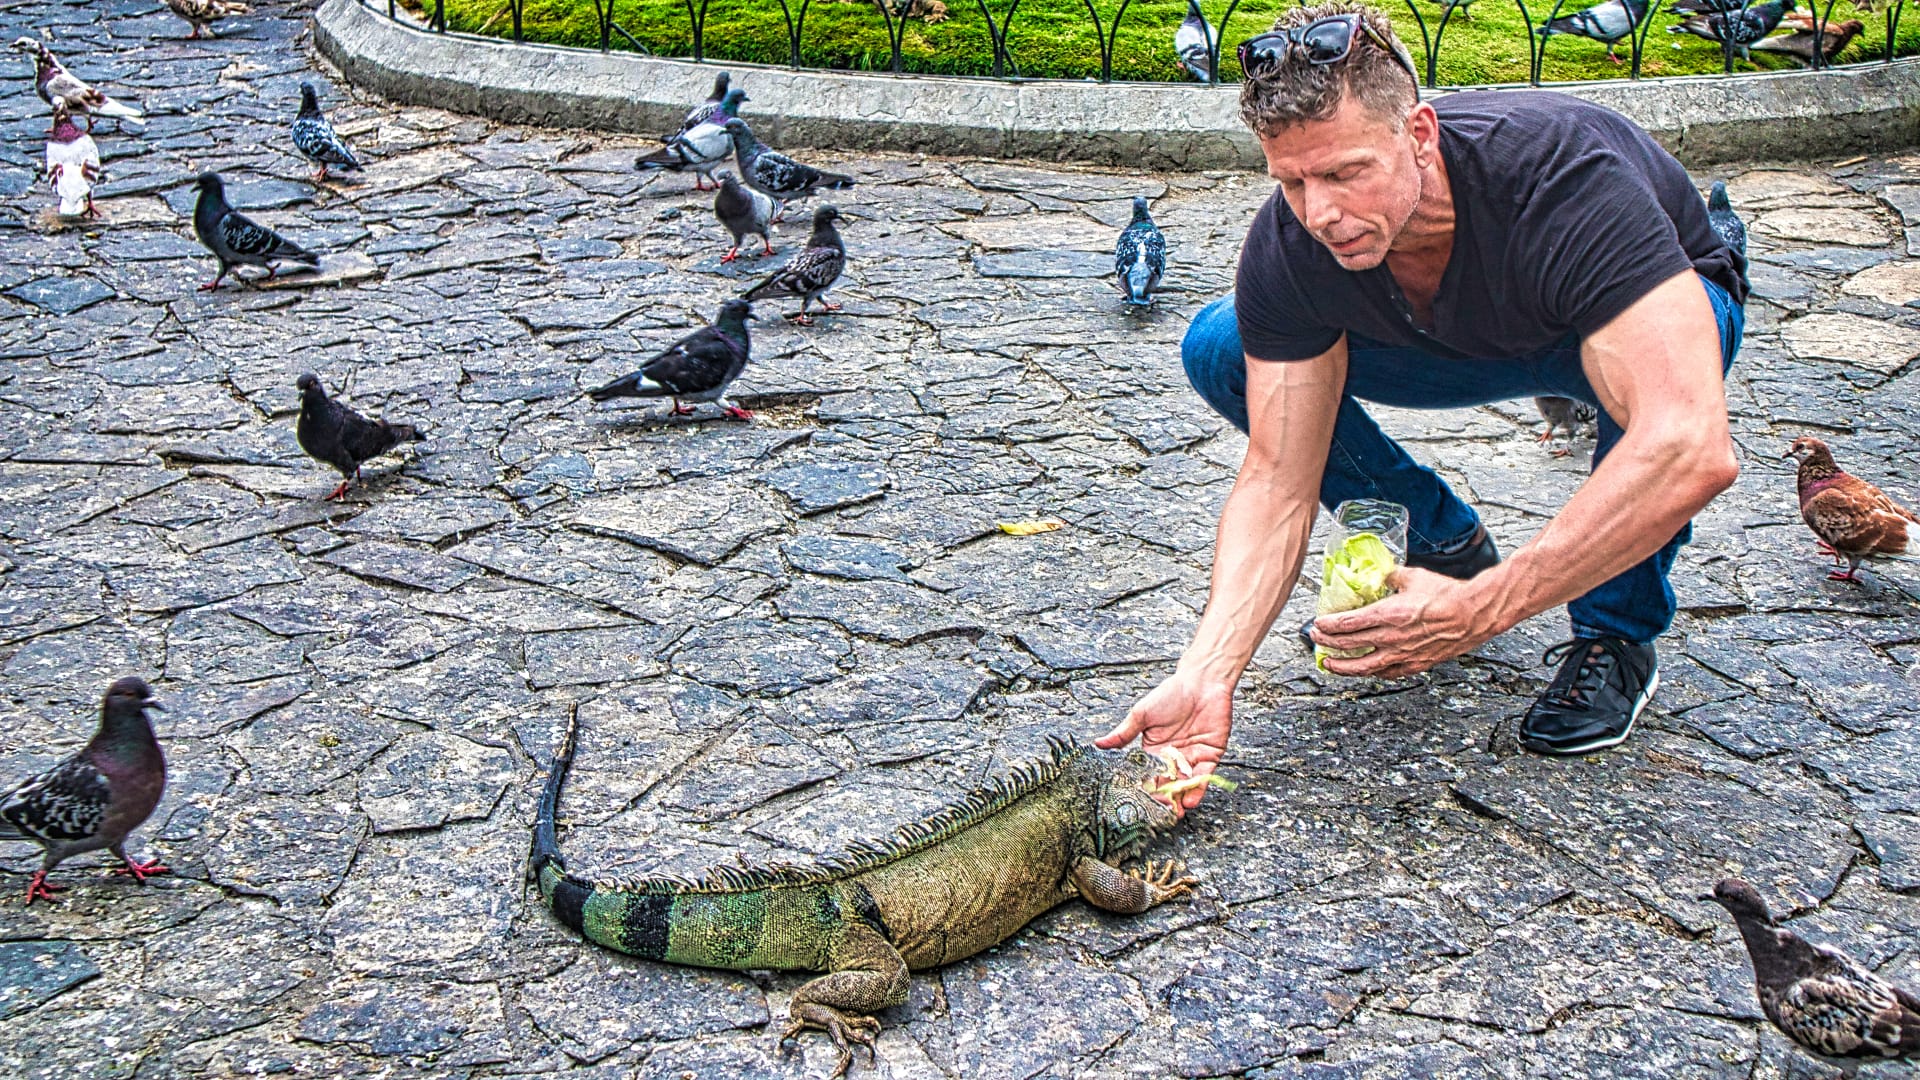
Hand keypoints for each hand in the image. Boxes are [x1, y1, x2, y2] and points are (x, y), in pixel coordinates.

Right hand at [1095, 671, 1232, 815]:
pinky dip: (1198, 789)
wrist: (1202, 682)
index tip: (1139, 804)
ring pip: (1185, 785)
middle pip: (1167, 784)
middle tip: (1158, 815)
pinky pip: (1204, 777)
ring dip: (1180, 800)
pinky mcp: (1210, 755)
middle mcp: (1173, 758)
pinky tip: (1190, 799)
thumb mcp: (1142, 715)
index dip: (1145, 790)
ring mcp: (1192, 758)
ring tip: (1175, 813)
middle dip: (1163, 801)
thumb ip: (1123, 733)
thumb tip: (1098, 744)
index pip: (1148, 775)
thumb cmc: (1170, 694)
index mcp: (1154, 750)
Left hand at [1310, 566, 1501, 678]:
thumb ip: (1390, 576)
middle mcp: (1391, 637)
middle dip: (1327, 643)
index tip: (1317, 624)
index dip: (1327, 626)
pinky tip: (1364, 671)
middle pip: (1349, 645)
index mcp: (1388, 614)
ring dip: (1342, 666)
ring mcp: (1403, 654)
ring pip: (1363, 667)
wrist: (1474, 614)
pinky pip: (1386, 673)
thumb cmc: (1448, 596)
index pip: (1347, 624)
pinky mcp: (1415, 664)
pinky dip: (1370, 672)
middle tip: (1315, 639)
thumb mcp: (1413, 577)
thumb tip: (1379, 574)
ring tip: (1329, 664)